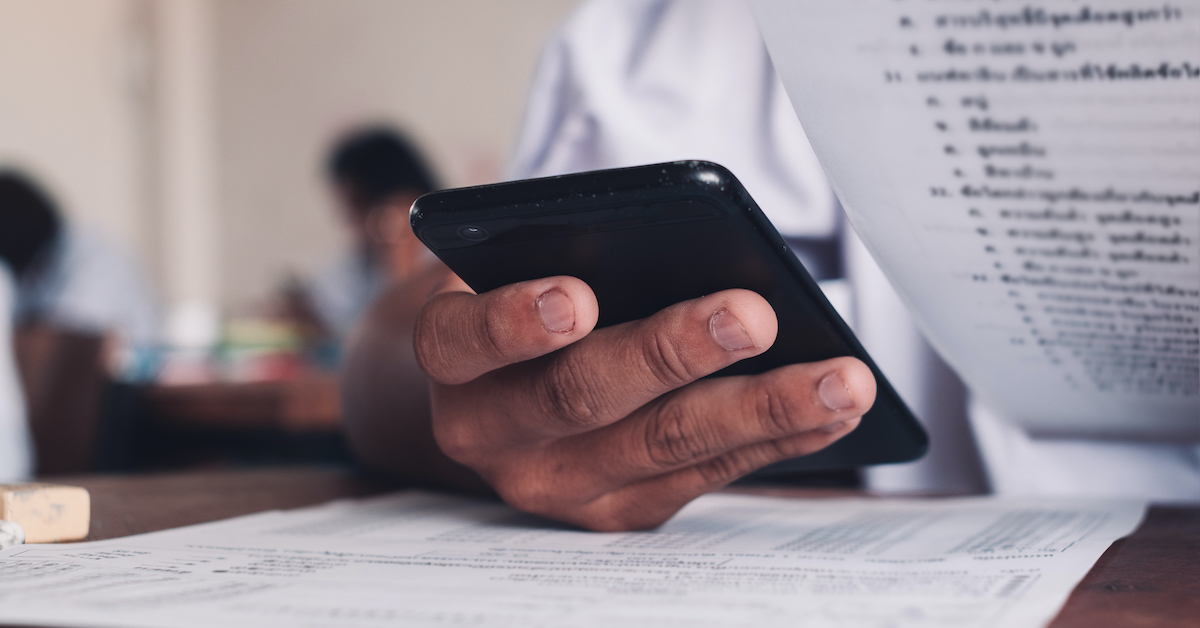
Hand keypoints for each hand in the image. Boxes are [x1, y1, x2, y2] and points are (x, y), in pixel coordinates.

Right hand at [414, 274, 875, 530]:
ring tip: (840, 377)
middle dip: (673, 353)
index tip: (576, 296)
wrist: (494, 403)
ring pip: (663, 446)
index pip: (462, 341)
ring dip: (761, 409)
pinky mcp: (618, 512)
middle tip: (752, 316)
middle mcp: (492, 433)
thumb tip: (695, 251)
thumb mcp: (512, 271)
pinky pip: (706, 476)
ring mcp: (557, 485)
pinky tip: (834, 409)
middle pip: (582, 396)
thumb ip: (565, 257)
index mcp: (453, 360)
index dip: (513, 322)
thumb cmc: (521, 311)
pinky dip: (777, 440)